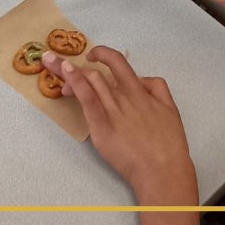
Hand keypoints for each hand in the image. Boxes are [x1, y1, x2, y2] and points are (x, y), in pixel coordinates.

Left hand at [41, 46, 195, 199]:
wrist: (163, 171)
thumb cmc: (169, 145)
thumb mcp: (170, 108)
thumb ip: (156, 88)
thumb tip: (141, 79)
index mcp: (139, 91)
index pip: (117, 62)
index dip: (102, 53)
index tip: (92, 55)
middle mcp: (123, 97)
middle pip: (95, 72)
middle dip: (73, 64)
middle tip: (56, 61)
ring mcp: (111, 112)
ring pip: (88, 83)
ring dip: (68, 72)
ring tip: (53, 68)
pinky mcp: (101, 128)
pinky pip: (87, 100)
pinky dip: (76, 85)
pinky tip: (66, 77)